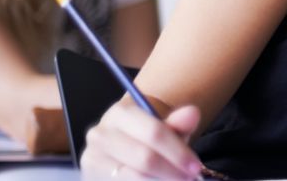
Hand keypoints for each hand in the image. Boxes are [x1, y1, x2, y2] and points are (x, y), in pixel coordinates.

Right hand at [80, 98, 203, 179]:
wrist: (118, 146)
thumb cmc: (144, 137)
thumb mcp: (164, 127)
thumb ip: (178, 123)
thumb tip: (192, 113)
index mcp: (121, 113)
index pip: (154, 133)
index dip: (178, 152)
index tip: (196, 166)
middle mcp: (101, 134)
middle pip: (145, 158)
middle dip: (172, 171)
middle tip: (191, 178)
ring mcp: (92, 158)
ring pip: (133, 176)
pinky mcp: (90, 176)